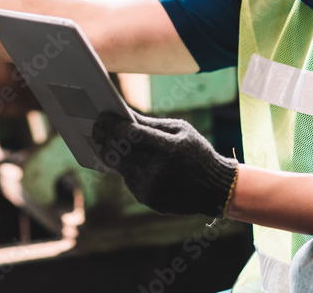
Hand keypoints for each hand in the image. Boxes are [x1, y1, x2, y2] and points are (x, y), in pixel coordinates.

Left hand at [92, 111, 236, 218]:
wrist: (216, 189)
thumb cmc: (198, 153)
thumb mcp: (180, 130)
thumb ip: (150, 123)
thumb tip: (123, 113)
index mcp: (167, 149)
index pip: (128, 134)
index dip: (111, 124)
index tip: (102, 115)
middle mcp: (156, 170)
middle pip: (118, 150)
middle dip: (104, 137)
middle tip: (96, 128)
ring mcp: (151, 187)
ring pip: (119, 165)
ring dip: (111, 152)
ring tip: (105, 140)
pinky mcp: (148, 199)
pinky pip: (128, 178)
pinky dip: (125, 167)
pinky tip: (124, 158)